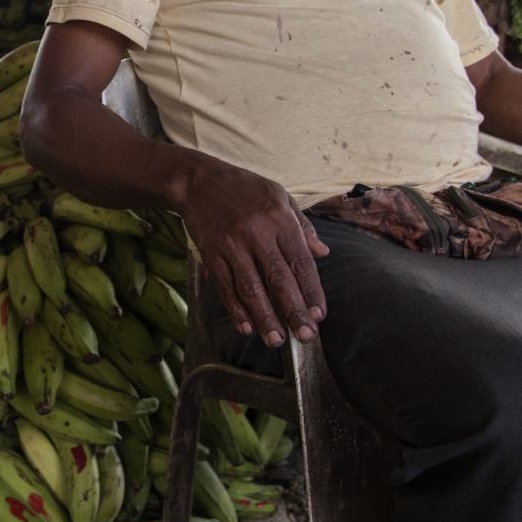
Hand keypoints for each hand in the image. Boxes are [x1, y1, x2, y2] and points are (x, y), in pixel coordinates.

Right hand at [176, 157, 328, 346]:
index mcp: (279, 219)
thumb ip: (302, 226)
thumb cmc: (244, 188)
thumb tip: (323, 253)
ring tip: (276, 340)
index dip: (311, 290)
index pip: (300, 261)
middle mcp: (256, 234)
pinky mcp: (212, 255)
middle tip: (305, 335)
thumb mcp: (279, 196)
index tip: (319, 315)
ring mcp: (231, 246)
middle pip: (278, 279)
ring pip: (250, 288)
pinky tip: (247, 327)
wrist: (198, 181)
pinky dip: (236, 309)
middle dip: (293, 310)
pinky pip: (226, 287)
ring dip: (265, 317)